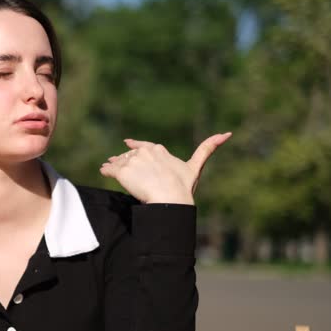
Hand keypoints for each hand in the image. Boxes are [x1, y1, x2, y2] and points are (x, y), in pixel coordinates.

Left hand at [99, 133, 231, 204]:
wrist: (169, 197)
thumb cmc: (183, 185)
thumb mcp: (196, 166)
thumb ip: (208, 148)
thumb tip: (227, 133)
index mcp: (158, 150)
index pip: (144, 145)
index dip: (136, 145)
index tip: (128, 142)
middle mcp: (144, 152)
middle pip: (131, 155)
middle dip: (124, 158)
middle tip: (113, 161)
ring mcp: (132, 161)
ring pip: (120, 162)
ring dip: (114, 164)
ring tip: (107, 166)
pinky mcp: (122, 172)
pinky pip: (110, 170)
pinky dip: (106, 170)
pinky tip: (103, 171)